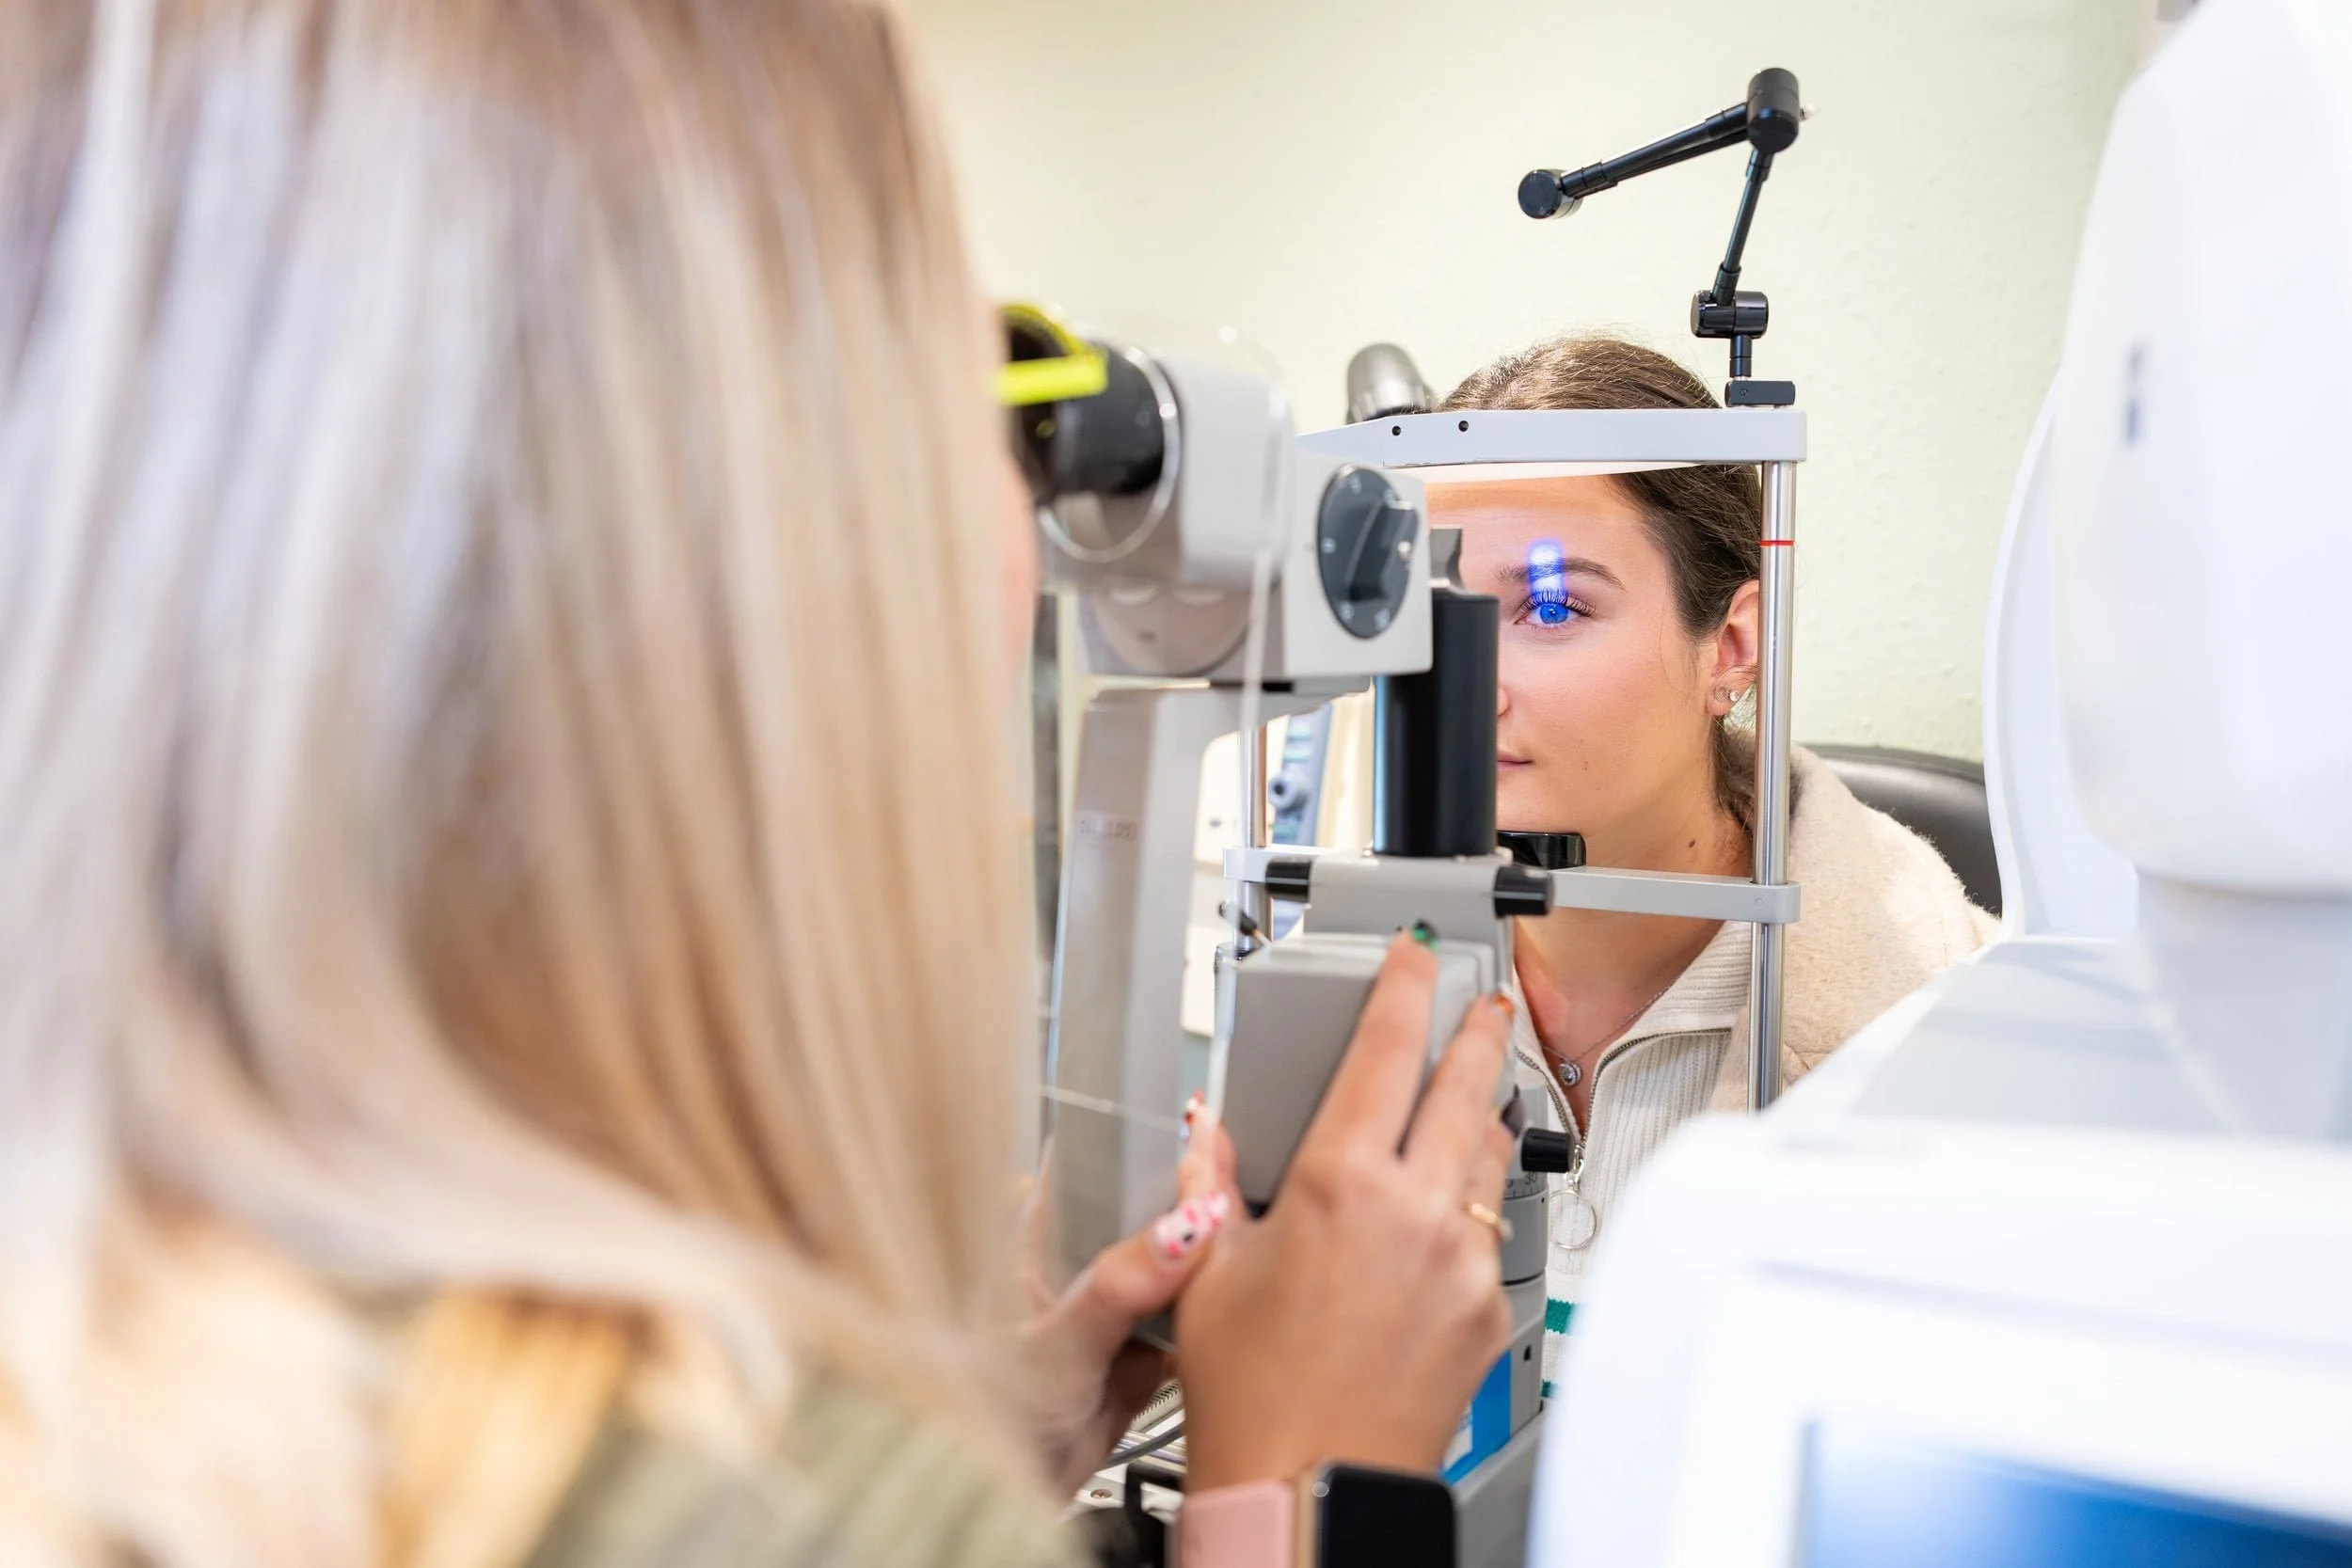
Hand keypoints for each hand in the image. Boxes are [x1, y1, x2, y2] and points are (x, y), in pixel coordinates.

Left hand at [1012, 1148, 1231, 1494]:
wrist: (1002, 1495)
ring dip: (1208, 1256)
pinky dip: (1216, 1313)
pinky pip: (1191, 1321)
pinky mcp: (1143, 1356)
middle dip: (1190, 1198)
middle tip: (1239, 1178)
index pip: (1092, 1165)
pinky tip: (1244, 1301)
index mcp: (1040, 1238)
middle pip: (1145, 1210)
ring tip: (1252, 1232)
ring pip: (1174, 1264)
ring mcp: (1114, 1310)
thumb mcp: (1055, 1342)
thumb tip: (1183, 1231)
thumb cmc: (982, 1408)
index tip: (1191, 1120)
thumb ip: (1117, 1286)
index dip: (1137, 1138)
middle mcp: (1081, 1265)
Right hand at [1174, 932, 1516, 1490]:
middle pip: (1468, 1083)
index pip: (1387, 1049)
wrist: (1308, 1490)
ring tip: (1473, 1095)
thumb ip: (1210, 1187)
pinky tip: (1450, 1207)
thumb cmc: (1253, 1396)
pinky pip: (1490, 1230)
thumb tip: (1208, 1135)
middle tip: (1486, 998)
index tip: (1415, 957)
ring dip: (1482, 1112)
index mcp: (1338, 1182)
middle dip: (1479, 1028)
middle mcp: (1415, 1210)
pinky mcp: (1486, 1308)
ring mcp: (1462, 1259)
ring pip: (1490, 1153)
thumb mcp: (1205, 1273)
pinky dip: (1473, 1203)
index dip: (1406, 987)